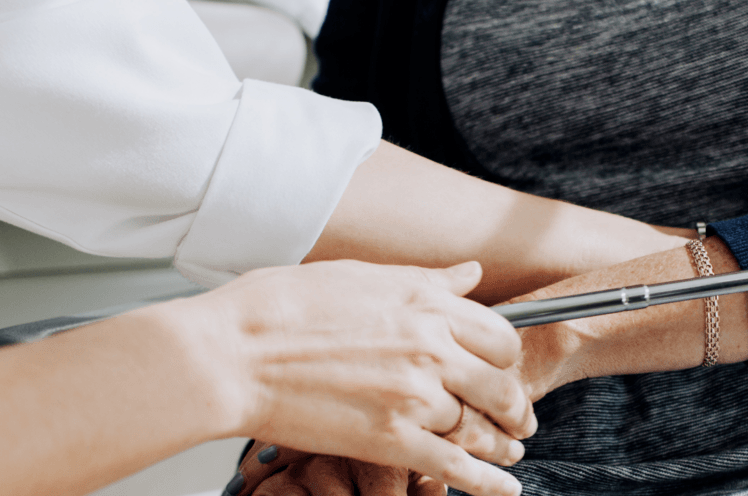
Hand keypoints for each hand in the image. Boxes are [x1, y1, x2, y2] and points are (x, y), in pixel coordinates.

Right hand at [164, 260, 534, 495]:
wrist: (228, 355)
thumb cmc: (276, 309)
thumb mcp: (360, 276)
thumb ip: (425, 280)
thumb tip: (468, 273)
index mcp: (424, 302)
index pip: (499, 334)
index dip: (507, 357)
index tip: (503, 369)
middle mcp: (428, 346)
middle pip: (501, 383)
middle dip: (515, 405)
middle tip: (519, 417)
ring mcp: (411, 395)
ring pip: (479, 427)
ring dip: (501, 444)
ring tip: (510, 450)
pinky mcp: (388, 439)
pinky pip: (454, 466)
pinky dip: (487, 482)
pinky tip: (504, 487)